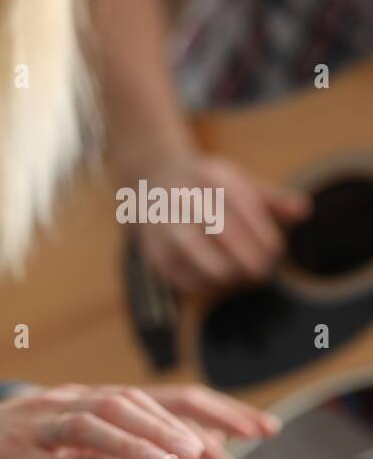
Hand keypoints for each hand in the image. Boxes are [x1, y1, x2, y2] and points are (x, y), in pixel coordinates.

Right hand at [0, 382, 278, 458]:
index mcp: (87, 400)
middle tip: (227, 454)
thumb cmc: (3, 444)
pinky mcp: (14, 455)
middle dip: (186, 427)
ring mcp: (39, 426)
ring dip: (140, 442)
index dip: (213, 410)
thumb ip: (110, 441)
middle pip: (135, 402)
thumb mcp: (65, 440)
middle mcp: (69, 403)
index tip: (257, 429)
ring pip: (96, 423)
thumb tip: (162, 449)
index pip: (160, 396)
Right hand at [127, 152, 309, 291]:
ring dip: (230, 274)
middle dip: (250, 258)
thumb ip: (274, 199)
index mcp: (211, 175)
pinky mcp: (155, 254)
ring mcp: (164, 226)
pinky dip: (208, 284)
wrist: (154, 182)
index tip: (276, 252)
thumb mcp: (240, 182)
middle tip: (263, 272)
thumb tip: (303, 211)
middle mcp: (184, 198)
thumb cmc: (209, 189)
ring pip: (203, 259)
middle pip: (224, 232)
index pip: (245, 206)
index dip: (264, 234)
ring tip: (242, 276)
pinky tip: (219, 279)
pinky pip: (187, 279)